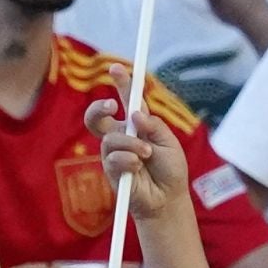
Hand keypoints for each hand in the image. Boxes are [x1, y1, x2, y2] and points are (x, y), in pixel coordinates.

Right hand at [85, 61, 189, 221]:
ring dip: (132, 144)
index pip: (126, 100)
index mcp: (137, 125)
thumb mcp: (169, 143)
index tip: (116, 68)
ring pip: (110, 139)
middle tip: (113, 105)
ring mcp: (113, 154)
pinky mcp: (111, 171)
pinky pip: (112, 158)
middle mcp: (121, 136)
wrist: (168, 199)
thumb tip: (136, 113)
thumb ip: (154, 126)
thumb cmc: (170, 170)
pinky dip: (128, 160)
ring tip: (147, 155)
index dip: (121, 83)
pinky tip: (138, 167)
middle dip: (98, 107)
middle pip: (96, 117)